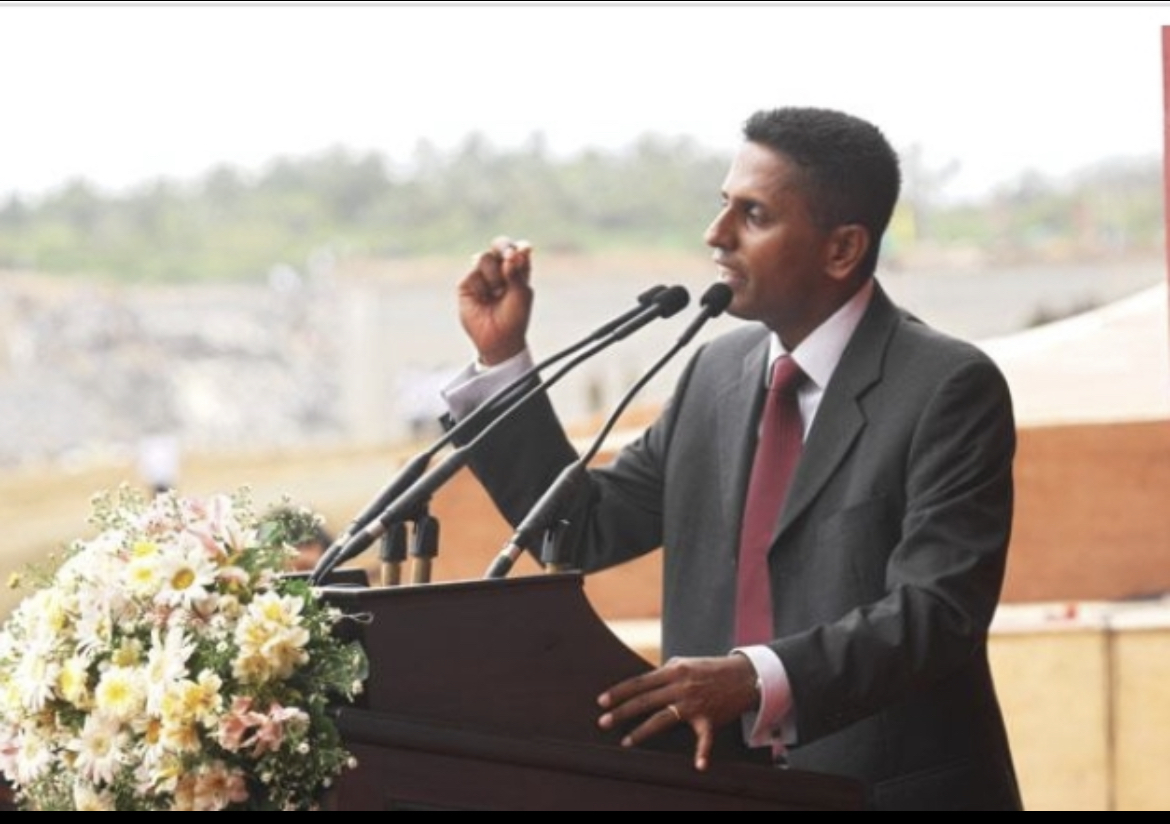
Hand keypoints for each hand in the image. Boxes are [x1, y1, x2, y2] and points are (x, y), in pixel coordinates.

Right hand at [456, 235, 533, 365]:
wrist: (498, 339)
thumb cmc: (514, 317)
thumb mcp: (522, 294)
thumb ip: (517, 273)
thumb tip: (510, 254)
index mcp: (517, 269)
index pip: (517, 249)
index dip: (519, 247)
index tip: (524, 249)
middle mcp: (499, 269)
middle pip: (499, 245)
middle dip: (503, 247)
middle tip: (509, 256)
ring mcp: (482, 275)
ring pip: (484, 257)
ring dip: (494, 275)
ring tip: (497, 292)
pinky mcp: (466, 284)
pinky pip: (472, 274)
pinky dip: (481, 287)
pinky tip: (484, 299)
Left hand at [597, 654, 758, 770]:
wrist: (744, 676)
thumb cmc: (710, 669)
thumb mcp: (685, 663)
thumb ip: (665, 672)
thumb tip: (645, 681)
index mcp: (674, 671)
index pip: (640, 682)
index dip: (620, 692)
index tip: (602, 701)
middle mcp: (681, 687)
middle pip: (645, 700)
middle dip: (622, 712)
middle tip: (603, 722)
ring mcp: (695, 704)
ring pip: (663, 719)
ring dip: (642, 732)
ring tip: (625, 742)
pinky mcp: (709, 719)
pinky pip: (705, 739)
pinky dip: (703, 753)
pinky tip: (699, 766)